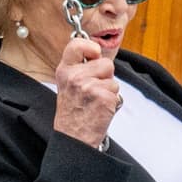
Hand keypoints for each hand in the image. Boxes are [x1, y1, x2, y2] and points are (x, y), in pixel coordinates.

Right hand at [51, 23, 120, 146]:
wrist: (74, 138)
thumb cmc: (73, 113)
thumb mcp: (68, 85)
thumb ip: (79, 68)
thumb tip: (98, 54)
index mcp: (64, 71)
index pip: (77, 44)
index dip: (91, 47)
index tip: (94, 54)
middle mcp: (75, 76)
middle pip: (105, 63)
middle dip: (105, 75)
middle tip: (93, 91)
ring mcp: (89, 87)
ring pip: (113, 79)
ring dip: (109, 90)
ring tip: (95, 101)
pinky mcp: (103, 97)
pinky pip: (116, 92)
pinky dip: (113, 102)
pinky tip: (100, 109)